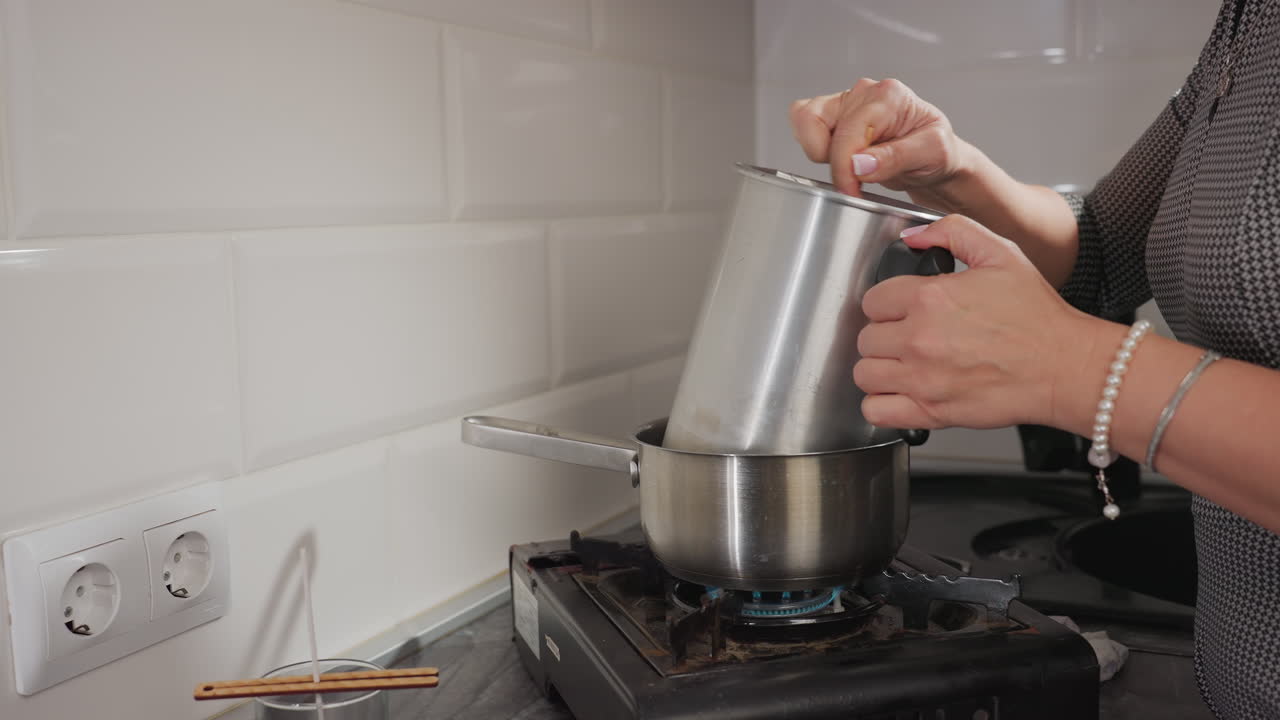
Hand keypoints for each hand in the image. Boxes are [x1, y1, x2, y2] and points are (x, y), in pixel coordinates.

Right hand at [789, 78, 969, 198]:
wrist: (935, 159)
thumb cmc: (937, 152)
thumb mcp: (932, 154)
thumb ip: (896, 157)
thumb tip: (859, 163)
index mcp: (889, 96)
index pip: (848, 131)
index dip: (844, 167)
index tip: (853, 190)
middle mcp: (864, 94)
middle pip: (818, 124)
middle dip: (833, 162)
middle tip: (855, 183)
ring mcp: (847, 104)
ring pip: (806, 121)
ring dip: (820, 152)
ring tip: (851, 167)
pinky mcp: (835, 117)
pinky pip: (804, 124)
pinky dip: (812, 146)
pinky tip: (840, 159)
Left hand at [854, 215, 1101, 429]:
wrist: (1065, 367)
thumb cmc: (1039, 317)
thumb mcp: (1001, 253)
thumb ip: (952, 231)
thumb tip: (913, 237)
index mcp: (929, 298)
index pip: (872, 300)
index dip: (887, 303)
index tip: (902, 309)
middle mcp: (919, 339)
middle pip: (866, 337)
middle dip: (885, 335)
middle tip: (908, 336)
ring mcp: (923, 378)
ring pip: (864, 373)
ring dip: (880, 368)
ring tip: (903, 364)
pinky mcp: (931, 411)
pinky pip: (876, 410)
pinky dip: (881, 404)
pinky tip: (900, 392)